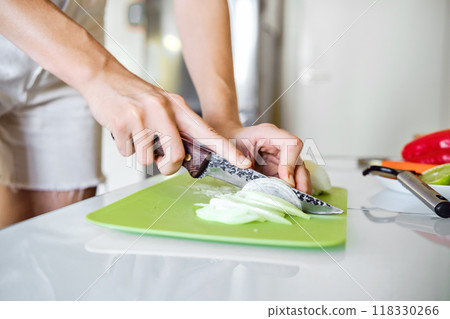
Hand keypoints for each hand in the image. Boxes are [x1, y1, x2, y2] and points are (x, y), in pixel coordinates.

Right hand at [80, 63, 250, 174]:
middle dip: (166, 166)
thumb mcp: (163, 105)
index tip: (243, 163)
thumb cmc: (135, 96)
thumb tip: (181, 158)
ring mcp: (142, 116)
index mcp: (178, 107)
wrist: (103, 77)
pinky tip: (122, 130)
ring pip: (147, 158)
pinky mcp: (122, 123)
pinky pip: (128, 153)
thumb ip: (176, 129)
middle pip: (175, 155)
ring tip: (135, 133)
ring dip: (140, 153)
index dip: (227, 150)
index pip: (207, 133)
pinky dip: (124, 147)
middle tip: (159, 161)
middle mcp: (163, 109)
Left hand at [218, 123, 311, 193]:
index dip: (290, 162)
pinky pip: (290, 179)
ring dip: (300, 186)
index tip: (286, 180)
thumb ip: (234, 155)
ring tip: (299, 201)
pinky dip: (292, 189)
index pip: (291, 144)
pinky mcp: (279, 168)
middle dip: (301, 179)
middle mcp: (279, 144)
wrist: (228, 140)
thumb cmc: (229, 140)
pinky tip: (291, 200)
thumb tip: (246, 167)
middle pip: (299, 159)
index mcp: (269, 133)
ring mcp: (281, 157)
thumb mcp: (228, 145)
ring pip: (298, 171)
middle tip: (300, 196)